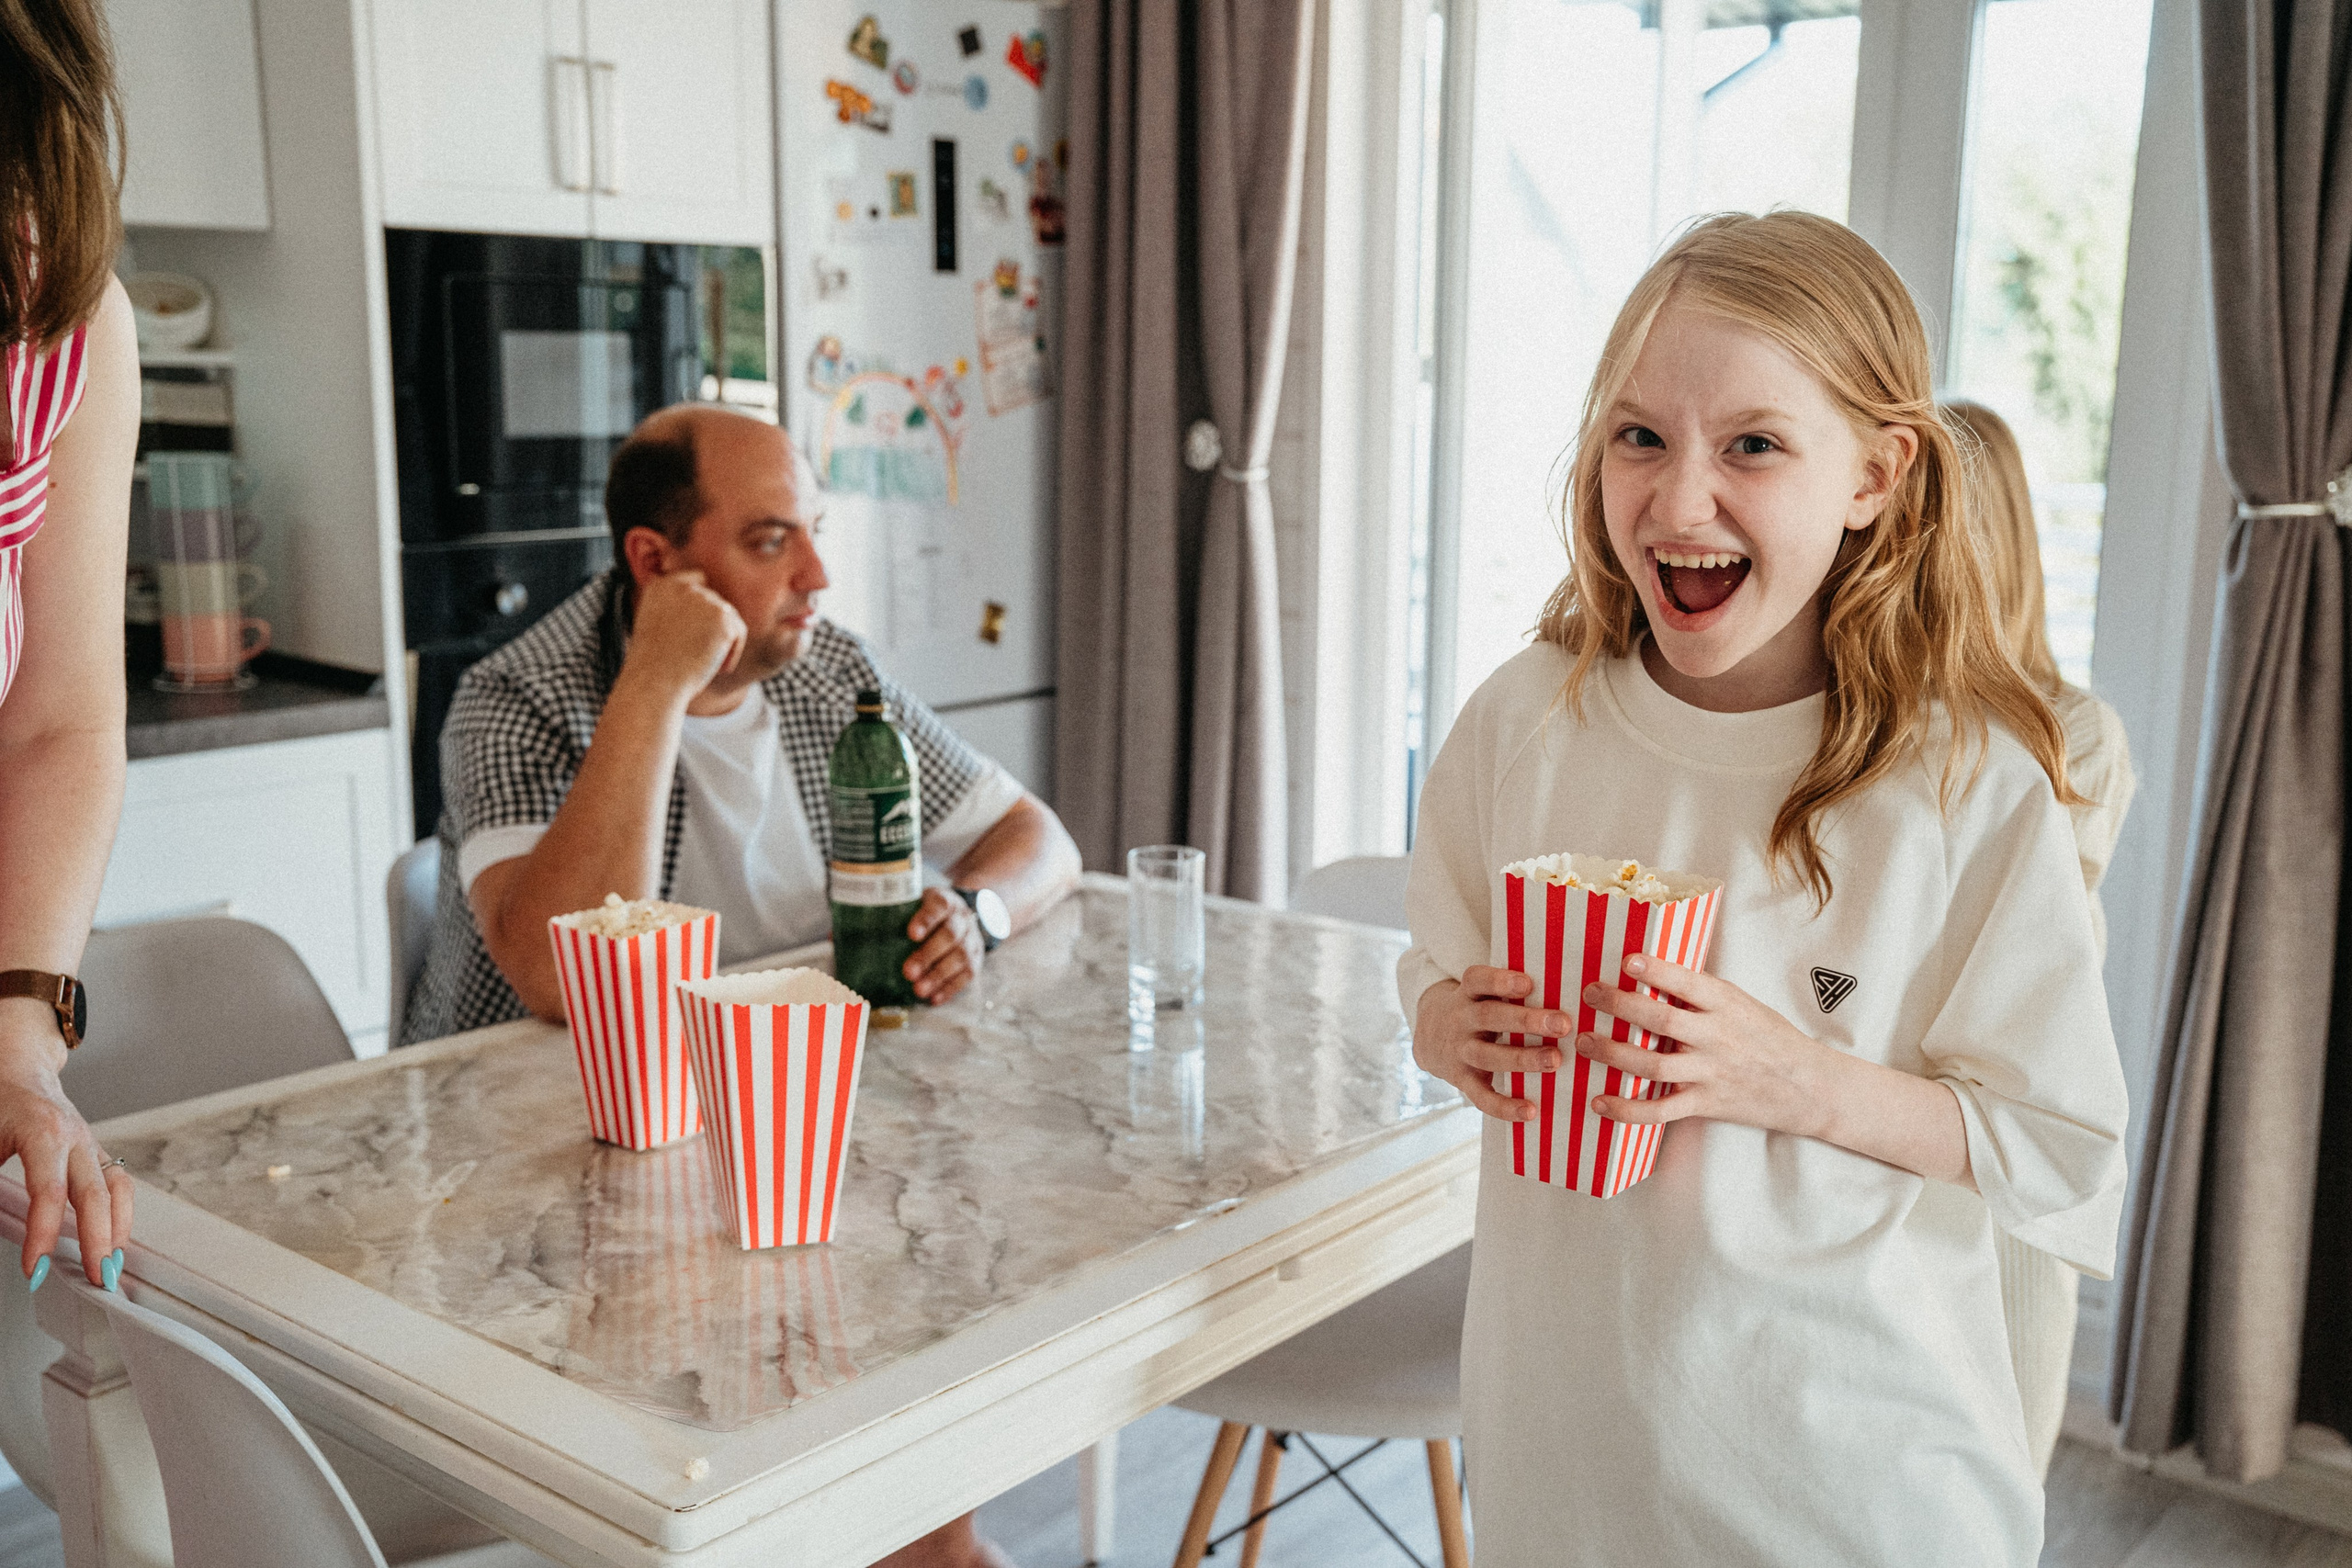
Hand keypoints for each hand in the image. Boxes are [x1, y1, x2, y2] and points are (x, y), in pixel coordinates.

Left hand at [0, 1007, 129, 1284]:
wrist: (17, 1071)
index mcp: (43, 1132)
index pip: (49, 1192)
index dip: (43, 1234)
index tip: (34, 1269)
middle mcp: (76, 1138)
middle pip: (96, 1195)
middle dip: (97, 1240)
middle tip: (96, 1279)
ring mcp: (91, 1144)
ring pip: (118, 1190)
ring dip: (118, 1230)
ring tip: (111, 1266)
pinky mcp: (96, 1152)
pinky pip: (120, 1185)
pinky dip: (122, 1215)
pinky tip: (114, 1241)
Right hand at [622, 570, 744, 699]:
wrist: (655, 681)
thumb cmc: (654, 665)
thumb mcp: (656, 627)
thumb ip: (677, 610)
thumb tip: (707, 612)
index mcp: (662, 586)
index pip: (696, 580)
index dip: (702, 607)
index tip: (697, 633)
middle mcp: (683, 586)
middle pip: (716, 602)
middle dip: (713, 629)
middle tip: (700, 657)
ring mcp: (704, 599)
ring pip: (729, 617)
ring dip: (723, 641)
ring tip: (710, 666)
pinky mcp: (723, 616)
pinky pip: (738, 633)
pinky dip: (732, 653)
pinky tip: (720, 670)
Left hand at [903, 888, 982, 1003]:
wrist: (958, 916)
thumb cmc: (926, 914)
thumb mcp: (915, 905)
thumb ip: (895, 915)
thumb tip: (854, 934)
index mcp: (945, 901)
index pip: (939, 905)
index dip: (926, 920)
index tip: (911, 935)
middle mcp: (962, 918)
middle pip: (950, 935)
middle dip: (928, 955)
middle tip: (908, 972)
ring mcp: (972, 939)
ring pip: (961, 957)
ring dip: (939, 976)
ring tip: (919, 990)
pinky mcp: (976, 958)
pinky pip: (968, 975)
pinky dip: (950, 988)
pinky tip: (934, 998)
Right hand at [1411, 967, 1575, 1122]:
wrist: (1430, 1037)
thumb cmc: (1478, 1008)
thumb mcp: (1483, 992)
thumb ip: (1512, 988)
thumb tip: (1572, 984)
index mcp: (1468, 993)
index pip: (1477, 980)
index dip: (1499, 982)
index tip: (1528, 983)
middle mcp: (1461, 1021)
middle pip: (1489, 1017)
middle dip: (1526, 1021)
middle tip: (1563, 1025)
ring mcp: (1460, 1052)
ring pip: (1488, 1056)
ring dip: (1522, 1059)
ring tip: (1555, 1060)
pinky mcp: (1462, 1080)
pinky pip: (1481, 1097)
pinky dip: (1504, 1107)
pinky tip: (1531, 1111)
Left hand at [1574, 952, 1838, 1134]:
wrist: (1809, 1087)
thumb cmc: (1770, 1037)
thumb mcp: (1743, 1004)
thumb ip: (1702, 994)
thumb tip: (1652, 972)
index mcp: (1728, 1005)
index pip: (1689, 984)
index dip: (1657, 971)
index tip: (1627, 959)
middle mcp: (1718, 1038)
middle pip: (1661, 1021)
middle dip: (1620, 1006)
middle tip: (1589, 995)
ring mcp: (1710, 1073)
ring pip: (1653, 1066)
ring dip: (1612, 1053)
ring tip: (1583, 1041)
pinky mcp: (1706, 1104)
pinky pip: (1660, 1111)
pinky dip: (1627, 1109)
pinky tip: (1599, 1102)